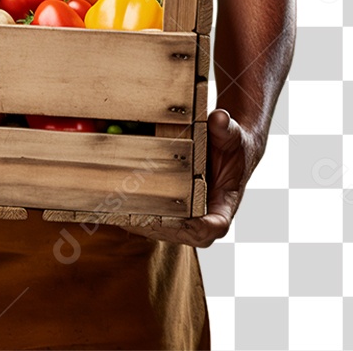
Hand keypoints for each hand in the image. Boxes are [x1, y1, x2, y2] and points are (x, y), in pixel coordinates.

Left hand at [127, 108, 255, 247]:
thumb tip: (219, 118)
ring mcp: (190, 216)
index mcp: (225, 202)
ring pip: (168, 231)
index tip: (188, 222)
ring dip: (146, 225)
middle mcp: (207, 214)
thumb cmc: (231, 145)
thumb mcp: (232, 134)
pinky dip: (140, 217)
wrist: (225, 149)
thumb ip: (226, 128)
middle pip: (186, 233)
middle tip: (139, 216)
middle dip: (163, 227)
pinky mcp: (176, 211)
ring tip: (123, 213)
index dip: (203, 228)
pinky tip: (120, 208)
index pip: (217, 225)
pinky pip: (158, 221)